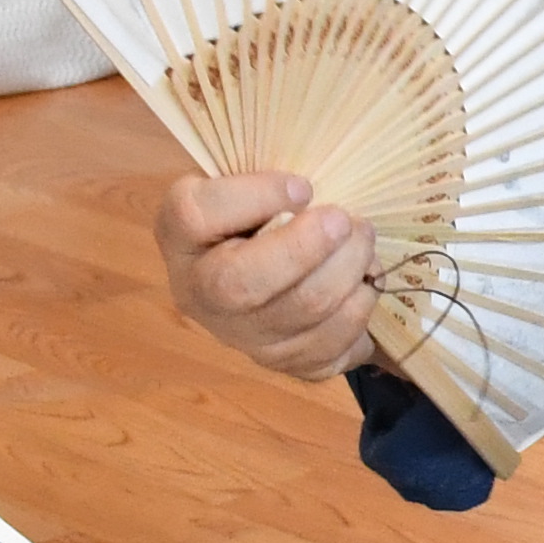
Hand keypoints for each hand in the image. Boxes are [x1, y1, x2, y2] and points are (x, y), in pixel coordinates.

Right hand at [155, 170, 377, 381]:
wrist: (265, 267)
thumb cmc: (257, 209)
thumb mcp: (246, 179)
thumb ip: (265, 181)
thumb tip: (308, 196)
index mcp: (179, 234)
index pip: (196, 216)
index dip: (256, 197)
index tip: (302, 186)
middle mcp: (198, 294)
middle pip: (244, 282)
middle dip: (310, 246)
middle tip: (346, 220)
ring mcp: (240, 337)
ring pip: (302, 314)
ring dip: (351, 272)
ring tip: (364, 241)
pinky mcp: (283, 363)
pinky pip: (330, 349)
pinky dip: (359, 312)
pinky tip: (363, 284)